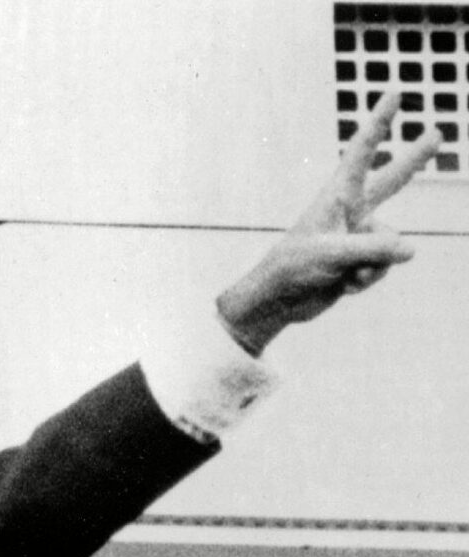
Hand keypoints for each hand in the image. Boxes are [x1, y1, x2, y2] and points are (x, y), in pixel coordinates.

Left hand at [217, 91, 440, 355]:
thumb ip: (374, 249)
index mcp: (338, 196)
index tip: (395, 93)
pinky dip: (367, 279)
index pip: (362, 152)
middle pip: (392, 180)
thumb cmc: (293, 269)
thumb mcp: (334, 255)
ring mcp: (358, 235)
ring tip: (342, 273)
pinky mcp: (361, 260)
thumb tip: (411, 250)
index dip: (380, 122)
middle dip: (414, 159)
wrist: (279, 302)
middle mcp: (351, 210)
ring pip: (391, 244)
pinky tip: (344, 285)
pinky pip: (383, 266)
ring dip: (371, 265)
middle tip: (437, 134)